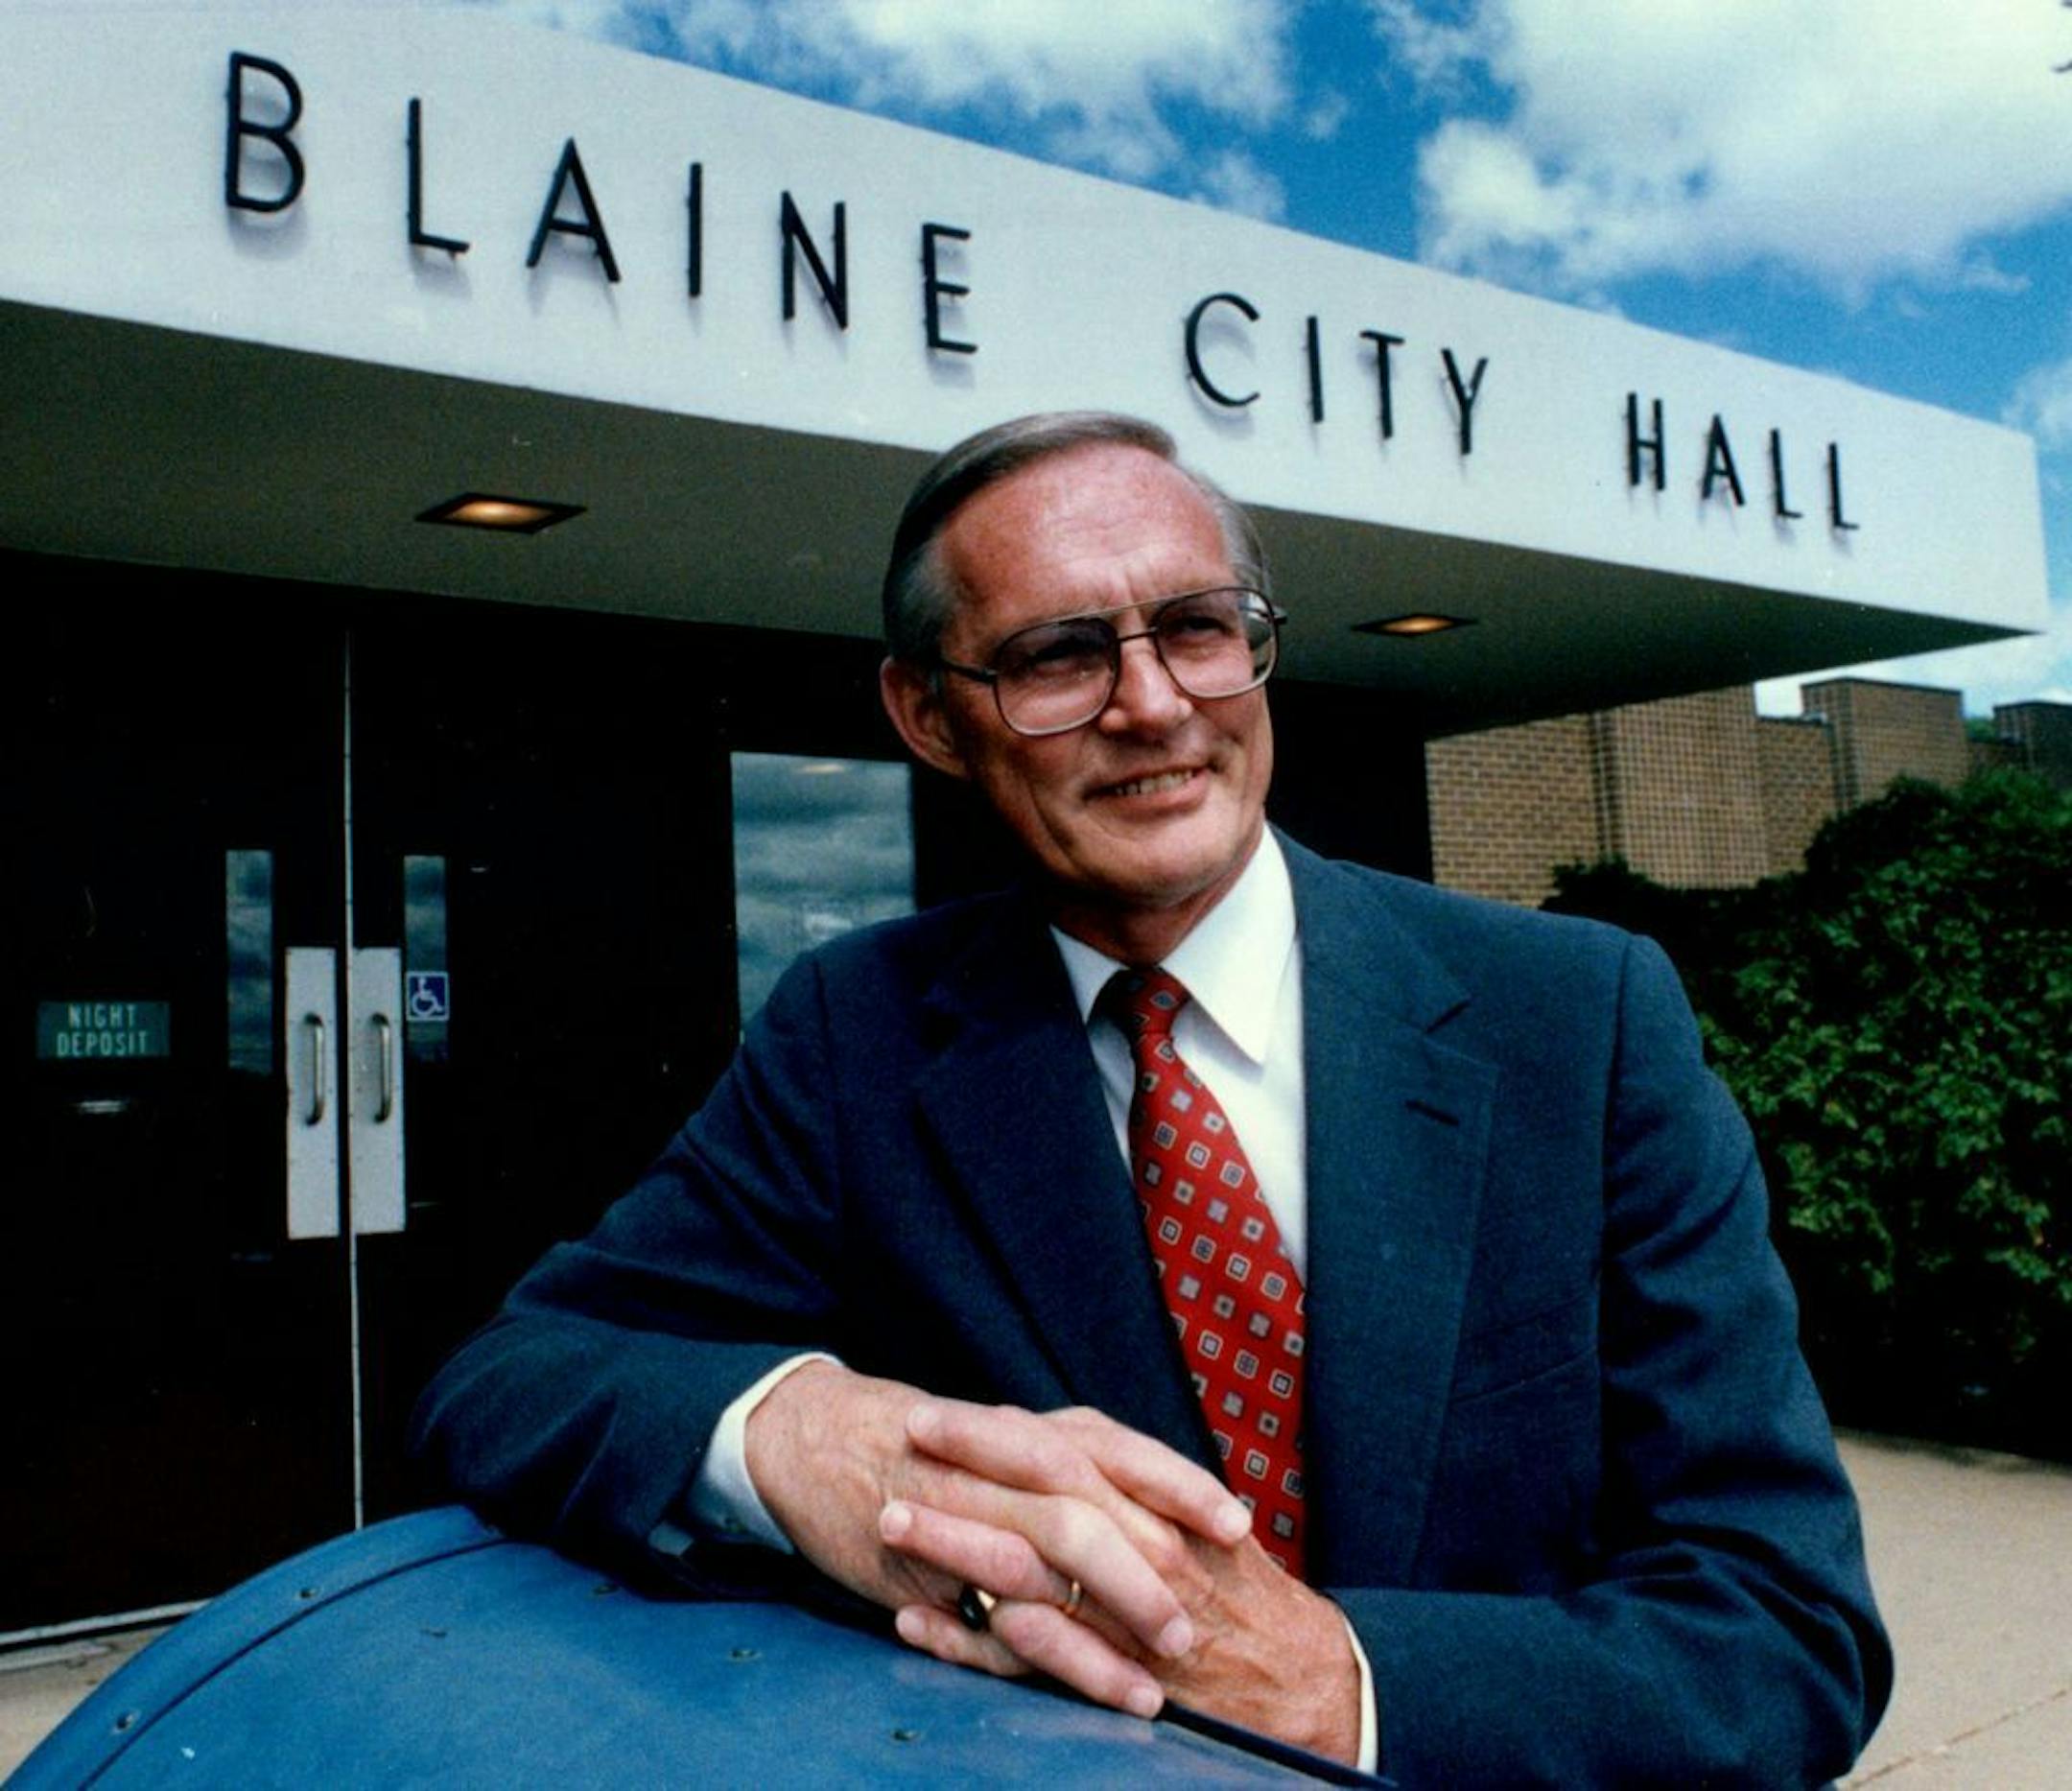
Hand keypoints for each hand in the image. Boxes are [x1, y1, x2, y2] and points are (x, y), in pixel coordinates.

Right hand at [743, 1365, 1247, 1714]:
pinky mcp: (928, 1573)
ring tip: (1160, 1673)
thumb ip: (1072, 1464)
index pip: (1118, 1451)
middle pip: (1091, 1510)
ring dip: (1107, 1624)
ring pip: (1048, 1567)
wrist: (816, 1440)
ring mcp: (962, 1516)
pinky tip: (1092, 1688)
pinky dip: (1048, 1658)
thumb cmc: (924, 1444)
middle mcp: (1000, 1466)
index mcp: (1029, 1431)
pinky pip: (998, 1623)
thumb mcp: (1004, 1440)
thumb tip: (1157, 1499)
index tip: (1238, 1524)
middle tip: (1205, 1622)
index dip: (1179, 1486)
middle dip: (1152, 1570)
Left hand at [883, 1401, 1361, 1763]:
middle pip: (1038, 1490)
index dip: (994, 1429)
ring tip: (890, 1523)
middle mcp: (1140, 1546)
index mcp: (1152, 1503)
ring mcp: (1122, 1613)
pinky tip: (917, 1626)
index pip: (1063, 1447)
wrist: (1300, 1681)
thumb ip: (1128, 1483)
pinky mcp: (1111, 1676)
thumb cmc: (1239, 1594)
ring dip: (952, 1543)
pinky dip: (969, 1640)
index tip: (932, 1413)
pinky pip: (1028, 1657)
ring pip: (1024, 1569)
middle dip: (965, 1463)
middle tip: (899, 1440)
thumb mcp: (1190, 1520)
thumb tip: (1056, 1445)